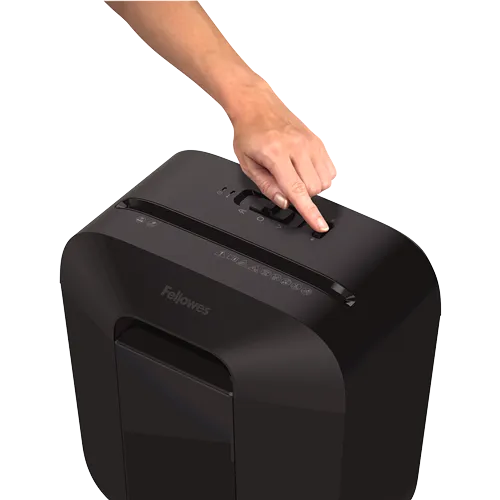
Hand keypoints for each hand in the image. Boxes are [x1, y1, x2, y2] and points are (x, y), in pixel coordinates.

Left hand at [229, 81, 335, 232]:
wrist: (257, 106)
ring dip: (311, 187)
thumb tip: (284, 202)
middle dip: (301, 195)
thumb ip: (266, 186)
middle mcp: (297, 146)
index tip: (319, 225)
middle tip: (284, 183)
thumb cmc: (249, 132)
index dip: (309, 212)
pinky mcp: (318, 141)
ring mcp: (310, 142)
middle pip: (313, 188)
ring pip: (324, 181)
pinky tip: (304, 170)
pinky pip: (329, 170)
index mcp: (276, 153)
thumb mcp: (247, 164)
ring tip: (294, 175)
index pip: (297, 189)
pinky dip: (320, 177)